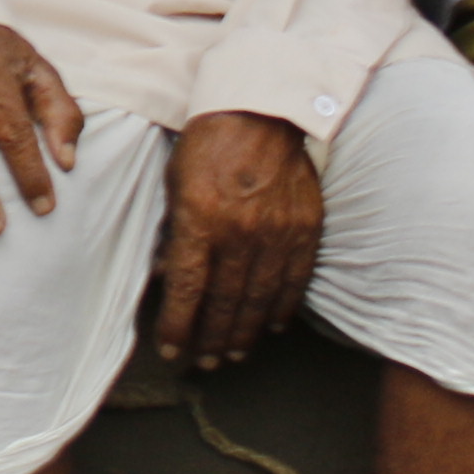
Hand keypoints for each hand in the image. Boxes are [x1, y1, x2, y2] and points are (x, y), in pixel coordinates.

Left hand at [151, 109, 323, 369]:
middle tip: (205, 362)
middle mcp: (240, 232)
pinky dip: (281, 306)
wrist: (260, 112)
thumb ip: (173, 234)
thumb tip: (168, 278)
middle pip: (224, 302)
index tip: (172, 349)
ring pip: (260, 299)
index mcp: (201, 219)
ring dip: (244, 331)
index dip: (179, 325)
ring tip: (233, 353)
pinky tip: (270, 324)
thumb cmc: (207, 144)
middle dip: (212, 337)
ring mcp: (276, 233)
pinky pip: (294, 280)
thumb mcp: (174, 185)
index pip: (188, 289)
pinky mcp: (304, 228)